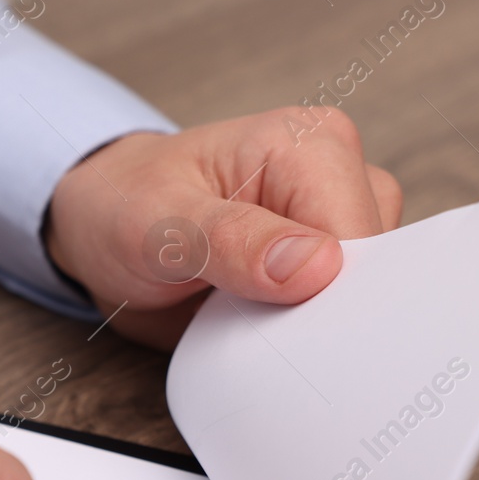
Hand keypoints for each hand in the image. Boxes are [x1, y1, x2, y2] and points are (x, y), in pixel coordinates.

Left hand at [45, 108, 401, 347]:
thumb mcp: (156, 227)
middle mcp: (337, 177)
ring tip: (249, 318)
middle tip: (255, 327)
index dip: (328, 298)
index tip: (279, 328)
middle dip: (325, 316)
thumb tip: (313, 265)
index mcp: (310, 146)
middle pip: (376, 272)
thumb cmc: (124, 208)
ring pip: (366, 299)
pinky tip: (265, 327)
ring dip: (315, 329)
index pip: (360, 239)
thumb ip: (231, 242)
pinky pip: (344, 313)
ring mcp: (338, 221)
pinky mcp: (329, 262)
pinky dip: (308, 334)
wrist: (103, 227)